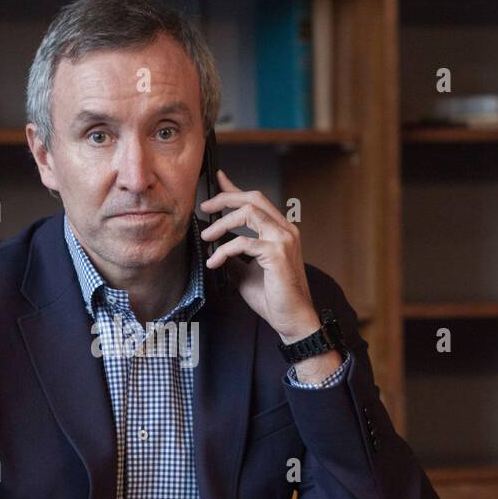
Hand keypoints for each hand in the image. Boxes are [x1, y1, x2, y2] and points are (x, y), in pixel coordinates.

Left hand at [198, 169, 321, 341]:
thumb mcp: (246, 272)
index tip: (218, 180)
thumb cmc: (274, 297)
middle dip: (225, 198)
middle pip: (253, 198)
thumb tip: (214, 248)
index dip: (235, 188)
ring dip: (222, 222)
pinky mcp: (277, 253)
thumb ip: (234, 256)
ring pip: (248, 213)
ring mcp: (283, 239)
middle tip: (205, 207)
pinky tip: (214, 262)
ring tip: (207, 236)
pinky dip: (224, 250)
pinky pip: (243, 242)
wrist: (292, 318)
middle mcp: (285, 230)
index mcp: (280, 231)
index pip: (256, 201)